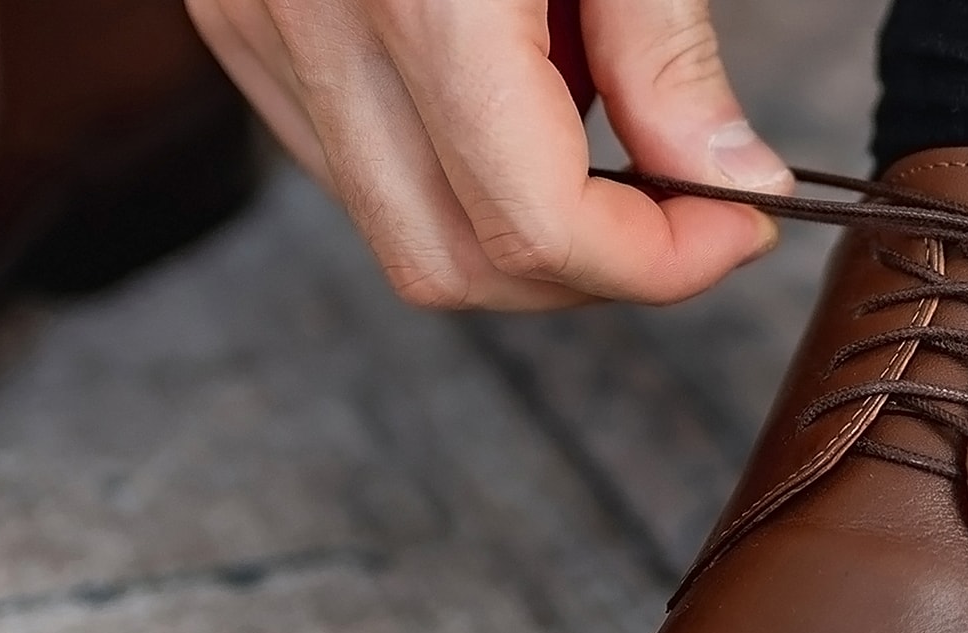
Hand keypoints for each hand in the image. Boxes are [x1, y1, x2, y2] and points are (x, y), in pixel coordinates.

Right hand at [186, 0, 794, 310]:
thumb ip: (665, 51)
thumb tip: (724, 184)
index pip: (533, 227)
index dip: (654, 262)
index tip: (735, 226)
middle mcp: (306, 18)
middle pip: (450, 266)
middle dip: (587, 272)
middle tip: (687, 209)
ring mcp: (249, 25)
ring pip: (393, 228)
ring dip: (511, 213)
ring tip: (577, 79)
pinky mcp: (232, 20)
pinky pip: (345, 156)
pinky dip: (442, 156)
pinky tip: (497, 62)